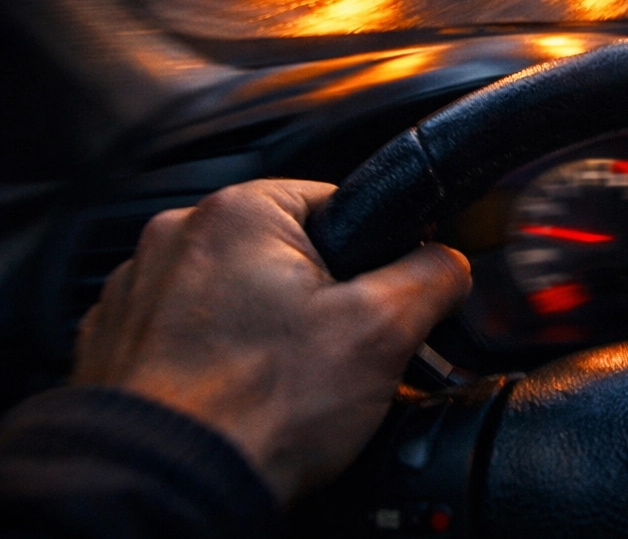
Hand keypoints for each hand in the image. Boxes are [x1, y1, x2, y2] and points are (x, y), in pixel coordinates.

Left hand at [72, 179, 471, 504]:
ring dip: (263, 329)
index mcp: (238, 212)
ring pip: (235, 296)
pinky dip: (216, 361)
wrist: (166, 488)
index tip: (374, 303)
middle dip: (317, 301)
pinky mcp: (116, 345)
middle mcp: (175, 239)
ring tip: (284, 385)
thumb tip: (448, 263)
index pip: (336, 202)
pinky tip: (238, 397)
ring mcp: (136, 293)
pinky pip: (189, 336)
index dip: (371, 257)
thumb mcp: (382, 331)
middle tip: (334, 356)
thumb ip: (431, 276)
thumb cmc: (255, 412)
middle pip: (284, 254)